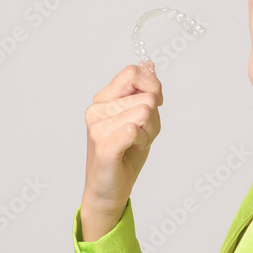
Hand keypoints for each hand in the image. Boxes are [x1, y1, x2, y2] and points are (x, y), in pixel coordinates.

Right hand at [81, 61, 162, 235]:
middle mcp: (96, 109)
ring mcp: (98, 127)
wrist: (109, 189)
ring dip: (149, 131)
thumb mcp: (140, 117)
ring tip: (135, 143)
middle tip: (140, 134)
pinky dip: (142, 140)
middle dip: (153, 117)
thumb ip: (142, 90)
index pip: (133, 72)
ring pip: (145, 112)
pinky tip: (132, 149)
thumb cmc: (125, 154)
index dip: (152, 85)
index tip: (155, 102)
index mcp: (103, 98)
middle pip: (146, 96)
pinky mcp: (104, 146)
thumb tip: (148, 63)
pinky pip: (134, 129)